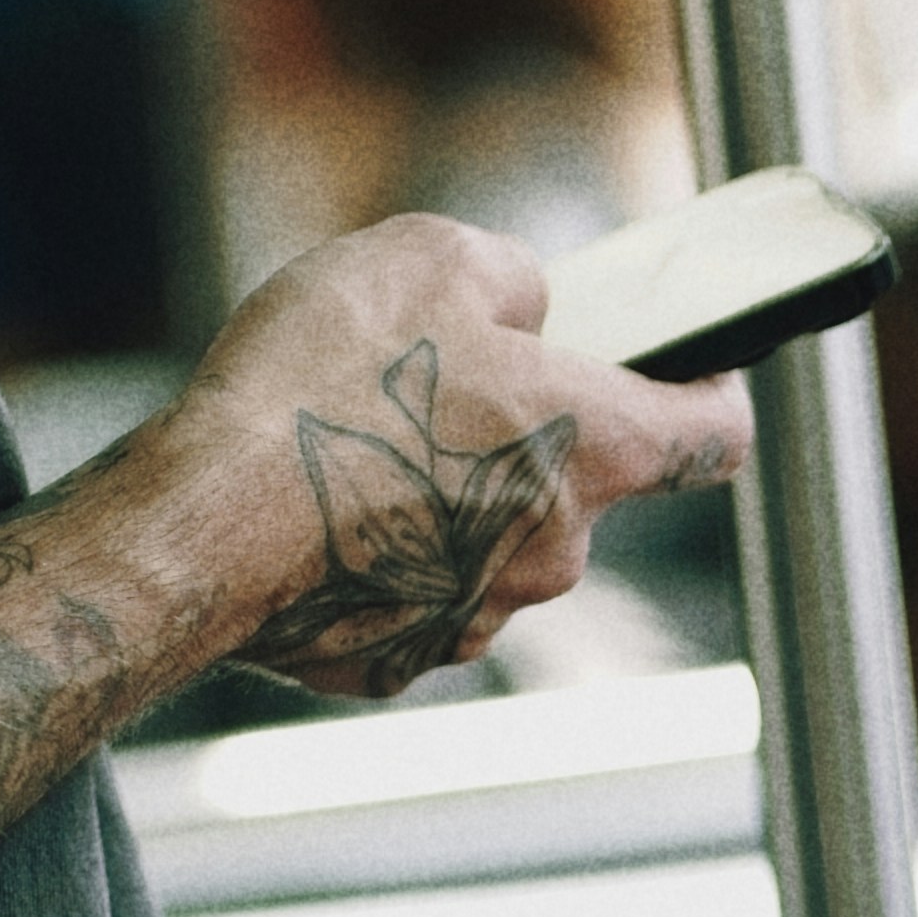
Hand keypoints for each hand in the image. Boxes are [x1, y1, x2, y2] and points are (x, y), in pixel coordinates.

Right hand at [166, 213, 747, 698]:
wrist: (204, 523)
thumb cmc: (324, 382)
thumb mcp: (429, 256)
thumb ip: (510, 277)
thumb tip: (528, 309)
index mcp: (589, 447)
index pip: (713, 435)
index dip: (710, 394)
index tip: (689, 374)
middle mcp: (554, 549)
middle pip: (574, 482)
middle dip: (517, 432)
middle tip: (429, 380)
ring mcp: (476, 616)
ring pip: (486, 540)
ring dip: (441, 494)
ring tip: (348, 440)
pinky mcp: (396, 660)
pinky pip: (408, 591)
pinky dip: (375, 553)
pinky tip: (310, 508)